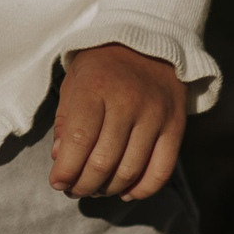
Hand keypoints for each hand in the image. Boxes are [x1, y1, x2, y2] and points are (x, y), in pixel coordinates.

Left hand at [50, 43, 184, 199]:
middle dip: (83, 185)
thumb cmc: (102, 67)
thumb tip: (61, 161)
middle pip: (103, 162)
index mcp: (96, 88)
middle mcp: (128, 102)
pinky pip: (162, 170)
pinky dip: (143, 189)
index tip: (57, 182)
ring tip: (95, 189)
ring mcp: (155, 115)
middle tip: (73, 190)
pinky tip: (125, 191)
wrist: (148, 41)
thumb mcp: (74, 84)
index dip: (66, 170)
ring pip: (130, 170)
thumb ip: (66, 123)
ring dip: (108, 189)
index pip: (79, 141)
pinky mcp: (176, 126)